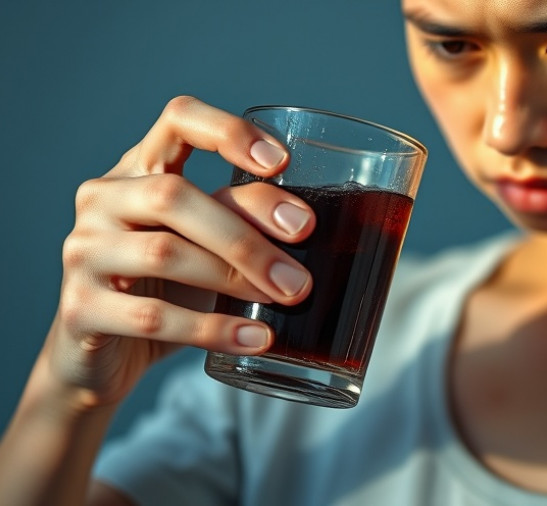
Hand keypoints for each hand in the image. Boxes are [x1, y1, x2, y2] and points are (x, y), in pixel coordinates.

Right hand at [45, 96, 314, 408]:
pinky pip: (153, 314)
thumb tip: (302, 223)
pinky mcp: (80, 308)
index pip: (179, 120)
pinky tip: (255, 337)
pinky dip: (213, 328)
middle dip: (246, 236)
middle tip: (299, 275)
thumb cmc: (166, 289)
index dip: (229, 131)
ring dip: (234, 278)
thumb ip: (242, 221)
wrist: (105, 357)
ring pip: (164, 252)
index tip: (281, 164)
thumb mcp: (207, 246)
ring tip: (285, 299)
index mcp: (139, 170)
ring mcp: (83, 252)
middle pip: (174, 195)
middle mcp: (103, 199)